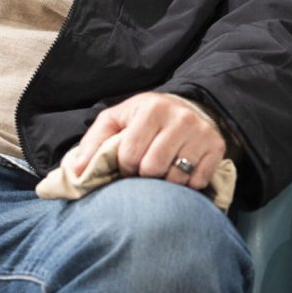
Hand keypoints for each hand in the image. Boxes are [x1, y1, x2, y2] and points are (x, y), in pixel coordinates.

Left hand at [69, 92, 226, 191]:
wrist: (188, 107)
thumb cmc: (144, 118)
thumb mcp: (116, 121)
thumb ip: (92, 144)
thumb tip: (75, 172)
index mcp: (152, 109)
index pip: (130, 154)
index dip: (124, 167)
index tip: (127, 165)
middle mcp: (180, 118)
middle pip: (153, 168)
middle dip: (143, 175)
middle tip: (144, 169)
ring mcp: (201, 133)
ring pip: (176, 178)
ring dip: (164, 182)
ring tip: (162, 170)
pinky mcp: (217, 148)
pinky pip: (196, 182)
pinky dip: (186, 185)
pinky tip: (181, 171)